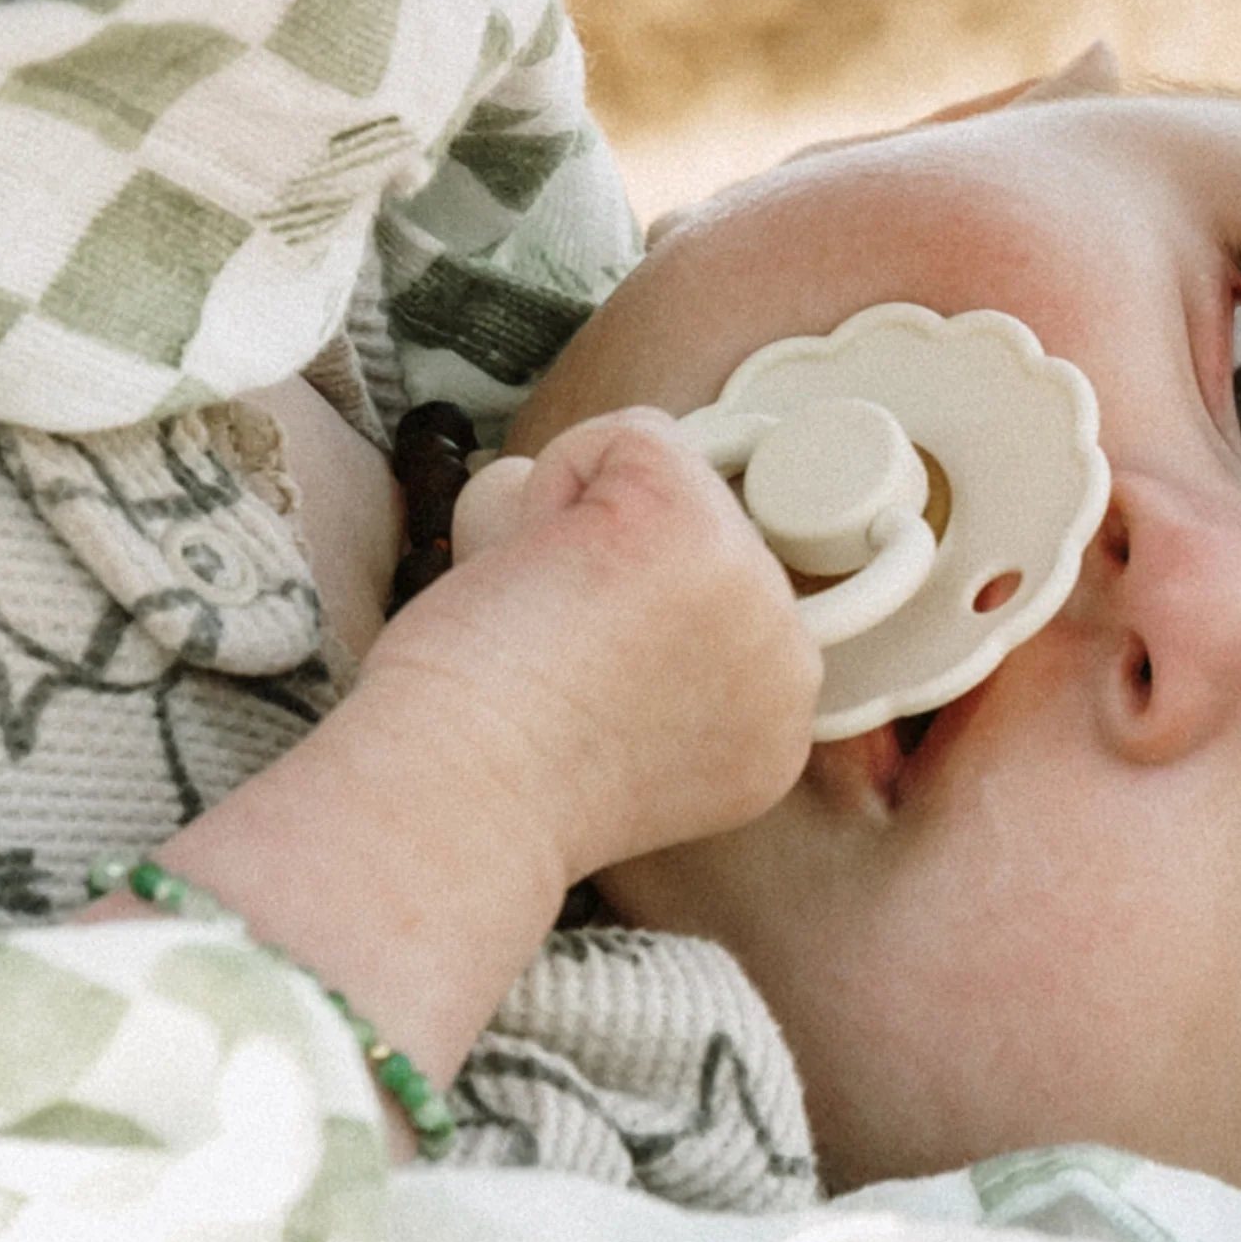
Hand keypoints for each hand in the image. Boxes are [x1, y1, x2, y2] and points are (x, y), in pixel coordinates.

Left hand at [369, 410, 821, 881]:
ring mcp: (752, 588)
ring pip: (662, 474)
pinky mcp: (692, 524)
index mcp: (776, 726)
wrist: (451, 805)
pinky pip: (625, 436)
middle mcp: (789, 662)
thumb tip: (630, 522)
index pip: (717, 600)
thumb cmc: (490, 772)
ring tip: (542, 626)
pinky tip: (531, 575)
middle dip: (610, 565)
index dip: (634, 616)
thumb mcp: (627, 728)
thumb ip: (670, 651)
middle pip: (699, 528)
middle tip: (553, 660)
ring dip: (576, 526)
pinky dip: (550, 484)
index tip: (587, 679)